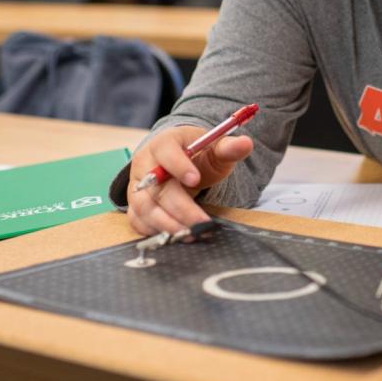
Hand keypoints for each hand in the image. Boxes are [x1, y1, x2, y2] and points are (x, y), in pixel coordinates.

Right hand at [126, 124, 253, 237]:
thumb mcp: (214, 148)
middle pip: (157, 188)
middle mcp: (144, 165)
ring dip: (168, 224)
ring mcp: (136, 187)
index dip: (178, 166)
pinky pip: (140, 222)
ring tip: (192, 234)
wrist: (179, 163)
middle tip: (202, 222)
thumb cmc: (196, 155)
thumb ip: (229, 148)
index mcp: (163, 143)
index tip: (195, 180)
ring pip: (145, 208)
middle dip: (181, 208)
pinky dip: (156, 232)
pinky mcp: (135, 206)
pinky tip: (177, 237)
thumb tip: (246, 143)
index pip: (165, 152)